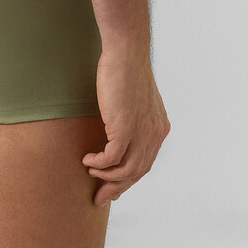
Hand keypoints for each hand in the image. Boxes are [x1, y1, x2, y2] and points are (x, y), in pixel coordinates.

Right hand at [82, 48, 170, 206]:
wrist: (126, 51)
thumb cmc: (126, 68)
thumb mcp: (135, 98)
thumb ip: (133, 115)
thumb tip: (118, 125)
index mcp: (159, 128)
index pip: (145, 163)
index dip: (128, 178)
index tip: (113, 187)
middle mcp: (154, 134)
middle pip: (136, 172)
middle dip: (116, 187)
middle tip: (99, 196)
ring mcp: (141, 133)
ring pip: (125, 170)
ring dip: (105, 177)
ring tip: (89, 171)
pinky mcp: (125, 128)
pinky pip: (111, 158)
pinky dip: (98, 163)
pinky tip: (87, 159)